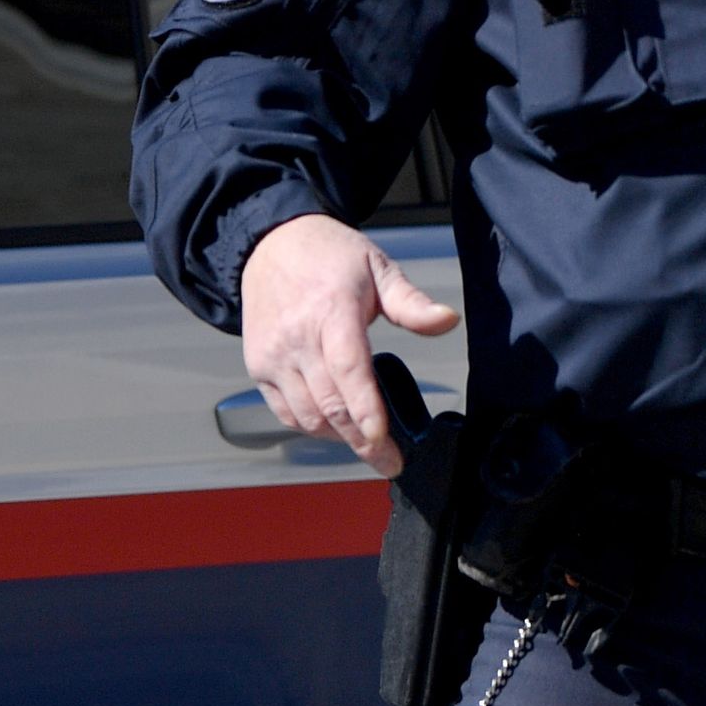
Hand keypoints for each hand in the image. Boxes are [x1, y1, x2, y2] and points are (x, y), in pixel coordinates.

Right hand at [238, 212, 460, 476]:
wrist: (270, 244)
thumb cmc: (330, 256)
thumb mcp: (378, 267)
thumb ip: (410, 302)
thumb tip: (447, 320)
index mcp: (332, 311)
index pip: (350, 371)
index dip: (367, 411)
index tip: (385, 442)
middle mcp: (298, 338)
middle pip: (330, 404)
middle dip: (361, 441)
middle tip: (388, 461)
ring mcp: (274, 355)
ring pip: (306, 416)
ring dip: (337, 436)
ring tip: (366, 440)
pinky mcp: (258, 367)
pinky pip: (285, 412)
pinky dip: (310, 426)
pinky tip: (334, 425)